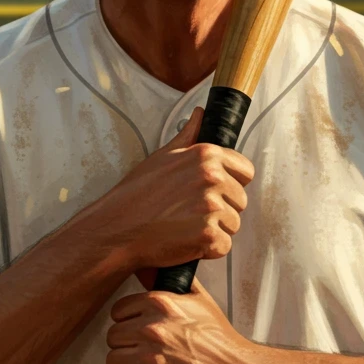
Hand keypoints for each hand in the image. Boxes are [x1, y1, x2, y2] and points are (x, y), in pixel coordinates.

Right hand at [83, 106, 253, 270]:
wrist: (117, 228)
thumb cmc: (137, 194)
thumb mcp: (162, 156)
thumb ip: (188, 136)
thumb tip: (200, 114)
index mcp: (205, 155)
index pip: (246, 170)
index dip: (232, 183)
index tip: (212, 191)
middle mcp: (212, 178)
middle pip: (241, 200)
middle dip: (222, 209)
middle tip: (191, 212)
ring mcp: (211, 207)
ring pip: (233, 224)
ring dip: (215, 230)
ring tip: (186, 226)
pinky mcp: (208, 235)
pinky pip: (224, 246)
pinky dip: (208, 250)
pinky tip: (186, 241)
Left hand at [104, 276, 261, 363]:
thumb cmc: (222, 341)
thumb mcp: (200, 300)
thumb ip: (171, 282)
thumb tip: (147, 266)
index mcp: (161, 304)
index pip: (118, 311)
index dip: (127, 323)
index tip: (138, 332)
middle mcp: (152, 328)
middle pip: (112, 336)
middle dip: (125, 346)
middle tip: (143, 354)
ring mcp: (151, 358)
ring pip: (111, 360)